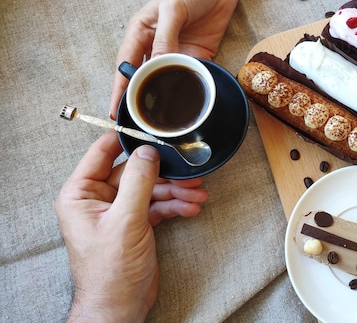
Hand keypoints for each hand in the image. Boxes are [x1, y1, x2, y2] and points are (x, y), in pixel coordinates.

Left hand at [55, 130, 207, 320]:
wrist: (120, 305)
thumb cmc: (110, 270)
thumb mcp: (126, 220)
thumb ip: (138, 182)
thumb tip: (148, 152)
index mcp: (81, 194)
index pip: (101, 153)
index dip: (125, 140)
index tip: (149, 129)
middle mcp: (97, 200)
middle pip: (133, 172)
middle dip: (164, 174)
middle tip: (188, 173)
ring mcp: (117, 212)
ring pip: (149, 189)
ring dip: (175, 191)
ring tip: (197, 194)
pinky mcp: (135, 224)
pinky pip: (156, 206)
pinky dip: (174, 206)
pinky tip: (191, 208)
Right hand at [109, 0, 249, 118]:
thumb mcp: (173, 9)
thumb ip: (166, 37)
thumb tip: (159, 64)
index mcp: (141, 34)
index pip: (125, 66)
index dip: (119, 89)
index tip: (115, 111)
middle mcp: (156, 47)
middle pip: (144, 78)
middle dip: (140, 100)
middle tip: (139, 122)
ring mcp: (176, 53)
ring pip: (167, 81)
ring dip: (166, 98)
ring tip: (162, 120)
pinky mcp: (197, 56)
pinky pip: (191, 77)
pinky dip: (189, 89)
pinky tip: (188, 103)